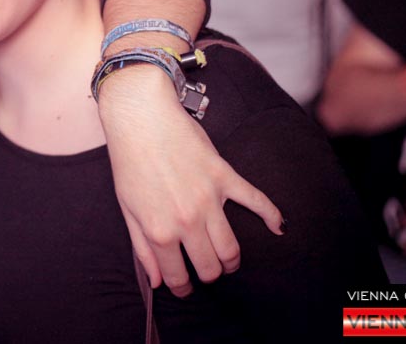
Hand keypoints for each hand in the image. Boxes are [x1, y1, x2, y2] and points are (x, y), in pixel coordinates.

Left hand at [98, 66, 282, 296]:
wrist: (141, 118)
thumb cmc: (130, 161)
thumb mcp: (127, 208)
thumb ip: (142, 248)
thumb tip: (157, 280)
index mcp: (159, 230)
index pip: (178, 276)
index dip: (182, 287)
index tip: (184, 287)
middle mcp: (187, 220)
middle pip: (210, 267)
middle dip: (208, 275)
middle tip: (205, 270)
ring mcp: (209, 199)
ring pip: (232, 248)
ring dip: (231, 260)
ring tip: (227, 260)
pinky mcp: (224, 177)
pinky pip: (256, 202)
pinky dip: (271, 217)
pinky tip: (278, 228)